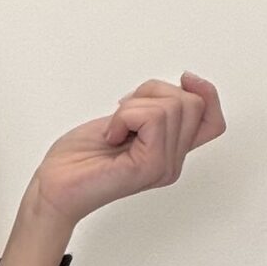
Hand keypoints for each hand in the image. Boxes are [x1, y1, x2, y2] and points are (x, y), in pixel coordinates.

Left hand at [31, 70, 225, 229]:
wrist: (53, 187)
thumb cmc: (78, 159)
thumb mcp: (122, 120)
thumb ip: (152, 110)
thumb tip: (177, 86)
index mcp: (169, 151)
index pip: (213, 121)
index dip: (207, 93)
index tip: (184, 79)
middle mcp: (171, 162)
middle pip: (192, 103)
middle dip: (153, 93)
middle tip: (122, 115)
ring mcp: (163, 166)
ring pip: (172, 106)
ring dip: (133, 106)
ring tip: (115, 129)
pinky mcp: (149, 166)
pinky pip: (153, 117)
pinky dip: (126, 116)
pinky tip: (111, 136)